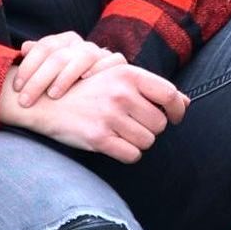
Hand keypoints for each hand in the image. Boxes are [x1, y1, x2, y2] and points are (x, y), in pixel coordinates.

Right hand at [0, 60, 189, 163]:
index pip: (170, 94)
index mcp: (128, 74)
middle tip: (131, 125)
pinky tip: (113, 144)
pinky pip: (131, 155)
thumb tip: (186, 102)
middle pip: (159, 124)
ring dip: (137, 142)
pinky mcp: (98, 137)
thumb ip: (151, 89)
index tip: (175, 118)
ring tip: (118, 133)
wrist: (43, 101)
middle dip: (150, 129)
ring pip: (147, 142)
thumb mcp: (116, 79)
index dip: (178, 110)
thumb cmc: (85, 90)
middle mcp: (121, 93)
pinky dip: (127, 154)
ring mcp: (110, 115)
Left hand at [12, 32, 126, 107]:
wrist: (99, 92)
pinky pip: (114, 60)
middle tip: (25, 100)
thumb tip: (25, 47)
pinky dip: (100, 67)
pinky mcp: (118, 64)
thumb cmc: (64, 84)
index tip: (17, 87)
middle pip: (59, 55)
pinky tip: (86, 79)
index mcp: (65, 41)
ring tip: (53, 94)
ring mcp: (101, 53)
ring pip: (84, 56)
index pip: (44, 47)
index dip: (28, 66)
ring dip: (66, 75)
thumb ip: (36, 59)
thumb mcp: (48, 72)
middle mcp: (82, 45)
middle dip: (39, 79)